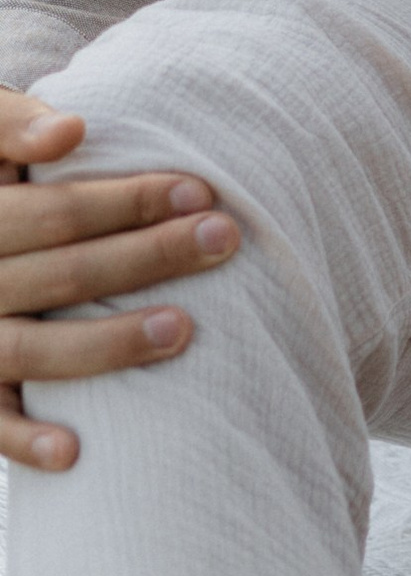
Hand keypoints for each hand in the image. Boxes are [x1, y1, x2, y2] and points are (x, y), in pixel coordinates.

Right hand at [0, 85, 238, 470]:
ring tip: (184, 329)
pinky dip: (22, 440)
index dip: (127, 201)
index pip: (53, 211)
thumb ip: (12, 124)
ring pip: (29, 349)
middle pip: (59, 274)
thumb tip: (70, 130)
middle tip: (224, 239)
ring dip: (106, 345)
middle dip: (146, 258)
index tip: (201, 192)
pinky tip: (74, 451)